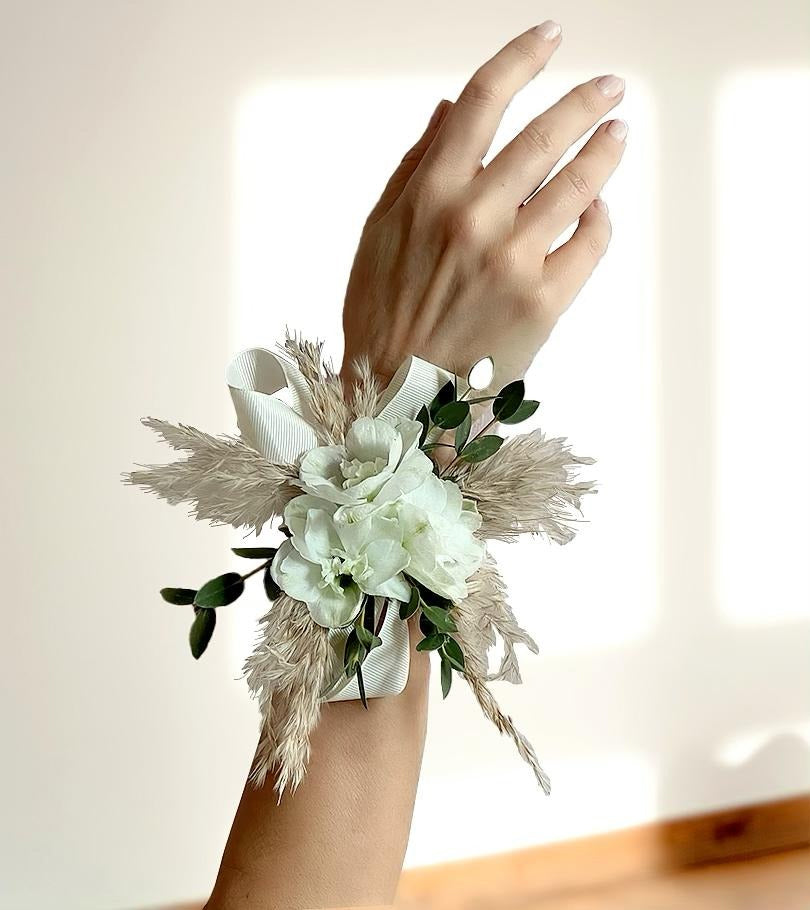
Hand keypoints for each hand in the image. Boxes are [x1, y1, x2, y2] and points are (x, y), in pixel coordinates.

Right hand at [342, 21, 625, 389]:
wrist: (400, 397)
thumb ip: (416, 167)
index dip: (521, 57)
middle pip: (545, 134)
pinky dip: (599, 219)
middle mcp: (475, 217)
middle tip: (609, 87)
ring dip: (605, 150)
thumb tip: (452, 112)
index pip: (484, 101)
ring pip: (579, 183)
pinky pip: (589, 242)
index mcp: (430, 193)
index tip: (549, 37)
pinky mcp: (544, 300)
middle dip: (584, 100)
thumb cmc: (383, 317)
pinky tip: (597, 209)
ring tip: (618, 133)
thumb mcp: (379, 234)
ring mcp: (514, 259)